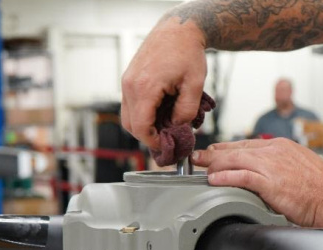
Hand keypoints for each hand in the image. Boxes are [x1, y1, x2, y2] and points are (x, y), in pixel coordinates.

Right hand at [120, 18, 207, 150]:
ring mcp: (127, 81)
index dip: (152, 141)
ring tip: (165, 125)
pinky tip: (161, 111)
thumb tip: (178, 126)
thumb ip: (187, 111)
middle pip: (130, 125)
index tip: (165, 147)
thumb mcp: (195, 85)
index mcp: (145, 88)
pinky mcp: (129, 78)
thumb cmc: (187, 52)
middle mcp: (130, 85)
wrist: (178, 29)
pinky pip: (131, 103)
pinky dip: (143, 112)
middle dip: (148, 136)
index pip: (141, 127)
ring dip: (145, 124)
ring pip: (128, 115)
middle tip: (167, 139)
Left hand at [191, 138, 322, 230]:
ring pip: (235, 160)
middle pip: (237, 149)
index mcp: (283, 147)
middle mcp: (276, 152)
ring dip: (214, 164)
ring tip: (200, 168)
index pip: (248, 144)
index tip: (215, 152)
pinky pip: (241, 177)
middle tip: (198, 157)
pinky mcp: (271, 183)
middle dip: (214, 153)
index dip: (228, 148)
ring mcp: (273, 166)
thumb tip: (270, 176)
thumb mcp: (301, 169)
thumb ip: (282, 168)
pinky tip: (214, 180)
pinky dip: (225, 177)